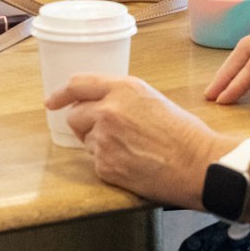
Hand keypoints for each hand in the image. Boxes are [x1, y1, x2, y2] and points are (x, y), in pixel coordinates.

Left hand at [46, 74, 222, 206]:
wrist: (197, 164)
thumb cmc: (183, 133)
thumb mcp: (151, 99)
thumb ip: (121, 97)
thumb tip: (100, 104)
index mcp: (122, 88)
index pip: (77, 84)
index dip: (61, 94)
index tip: (52, 101)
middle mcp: (108, 110)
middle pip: (75, 116)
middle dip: (84, 124)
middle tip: (106, 133)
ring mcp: (104, 139)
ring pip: (87, 141)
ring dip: (101, 145)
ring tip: (131, 149)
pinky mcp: (105, 166)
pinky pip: (97, 163)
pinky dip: (110, 164)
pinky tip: (133, 164)